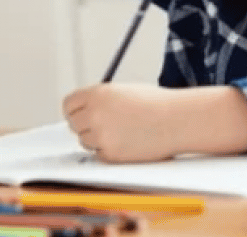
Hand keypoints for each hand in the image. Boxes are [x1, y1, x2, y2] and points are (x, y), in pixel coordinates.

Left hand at [62, 84, 246, 161]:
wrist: (177, 120)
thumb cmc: (155, 104)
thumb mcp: (121, 91)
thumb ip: (98, 99)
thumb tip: (81, 111)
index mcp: (96, 94)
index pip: (68, 104)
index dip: (75, 110)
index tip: (81, 114)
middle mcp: (94, 114)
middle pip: (73, 124)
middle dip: (85, 125)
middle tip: (102, 125)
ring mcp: (101, 135)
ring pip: (85, 141)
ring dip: (97, 139)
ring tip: (122, 132)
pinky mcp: (110, 154)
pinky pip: (99, 155)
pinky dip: (109, 151)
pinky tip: (127, 142)